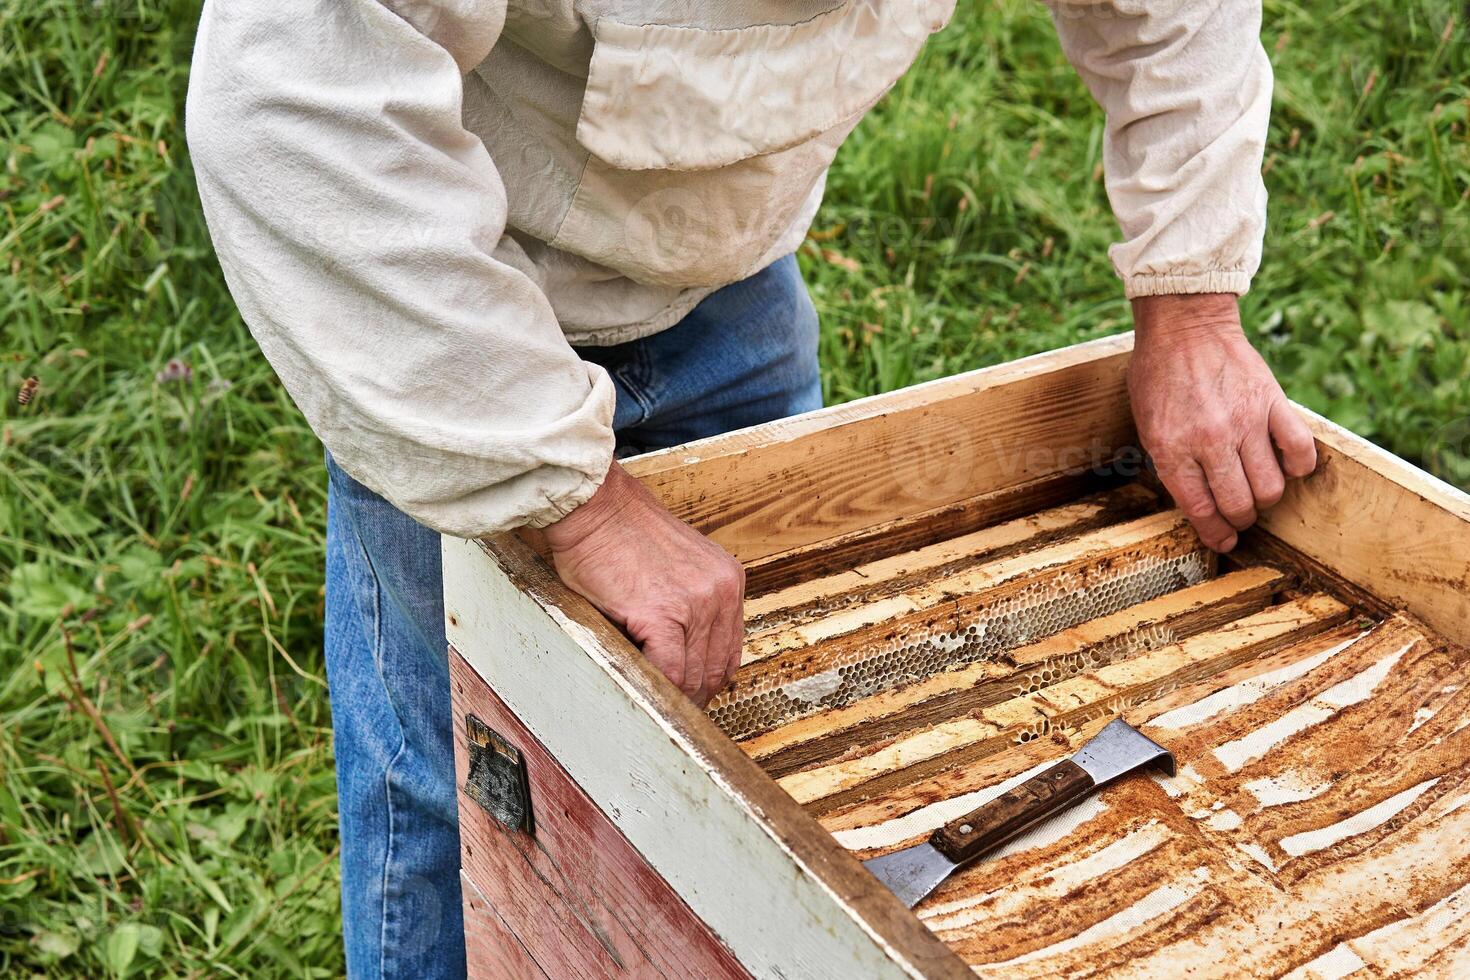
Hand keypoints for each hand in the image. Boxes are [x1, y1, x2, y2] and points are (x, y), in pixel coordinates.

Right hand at [543, 461, 744, 705]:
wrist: (594, 507)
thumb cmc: (620, 536)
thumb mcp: (677, 570)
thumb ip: (689, 609)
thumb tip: (681, 666)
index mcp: (728, 581)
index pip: (727, 652)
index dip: (706, 682)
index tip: (687, 697)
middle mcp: (721, 591)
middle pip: (715, 669)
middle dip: (692, 697)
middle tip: (668, 712)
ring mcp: (696, 602)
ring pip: (693, 675)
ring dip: (673, 697)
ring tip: (652, 705)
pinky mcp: (662, 613)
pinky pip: (669, 670)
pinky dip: (657, 687)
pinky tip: (640, 687)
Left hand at [1128, 293, 1316, 552]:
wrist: (1185, 328)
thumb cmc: (1159, 377)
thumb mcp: (1147, 425)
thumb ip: (1170, 463)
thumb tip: (1197, 504)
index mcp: (1171, 448)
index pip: (1200, 509)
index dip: (1216, 533)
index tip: (1225, 541)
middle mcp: (1209, 440)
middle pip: (1239, 504)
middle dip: (1241, 519)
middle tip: (1240, 514)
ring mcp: (1244, 422)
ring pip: (1271, 486)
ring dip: (1267, 497)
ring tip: (1259, 490)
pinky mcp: (1272, 403)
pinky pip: (1299, 449)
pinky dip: (1300, 466)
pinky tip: (1289, 466)